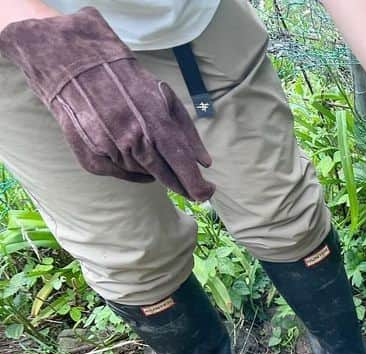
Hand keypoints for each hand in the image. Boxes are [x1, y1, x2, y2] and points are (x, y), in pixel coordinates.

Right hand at [0, 8, 213, 200]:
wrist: (75, 66)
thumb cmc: (127, 82)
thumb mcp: (165, 98)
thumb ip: (187, 133)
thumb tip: (204, 163)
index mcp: (155, 125)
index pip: (182, 165)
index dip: (197, 185)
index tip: (207, 194)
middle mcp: (133, 141)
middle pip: (164, 176)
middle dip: (180, 185)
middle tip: (190, 189)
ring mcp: (109, 150)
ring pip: (141, 175)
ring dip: (150, 169)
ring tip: (145, 149)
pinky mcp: (90, 157)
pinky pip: (117, 174)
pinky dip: (128, 169)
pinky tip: (128, 155)